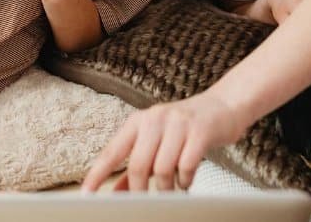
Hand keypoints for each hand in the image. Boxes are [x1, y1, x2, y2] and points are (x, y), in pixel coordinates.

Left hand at [81, 92, 246, 192]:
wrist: (223, 106)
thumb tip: (116, 193)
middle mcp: (155, 119)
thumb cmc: (185, 127)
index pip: (112, 151)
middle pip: (138, 165)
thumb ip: (135, 166)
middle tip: (146, 204)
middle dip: (140, 191)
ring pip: (162, 169)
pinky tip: (186, 180)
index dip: (97, 174)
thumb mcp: (156, 142)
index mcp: (138, 121)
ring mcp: (178, 124)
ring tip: (172, 190)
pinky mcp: (200, 132)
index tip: (86, 194)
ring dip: (166, 188)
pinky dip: (185, 181)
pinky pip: (186, 166)